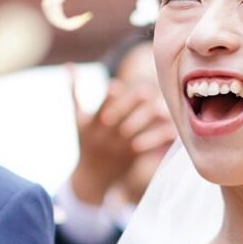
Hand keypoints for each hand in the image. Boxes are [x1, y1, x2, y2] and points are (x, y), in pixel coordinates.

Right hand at [69, 70, 175, 206]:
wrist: (91, 178)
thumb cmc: (86, 141)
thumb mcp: (78, 119)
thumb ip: (74, 92)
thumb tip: (69, 65)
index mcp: (91, 125)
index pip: (98, 110)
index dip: (106, 99)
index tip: (115, 85)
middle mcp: (105, 137)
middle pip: (119, 120)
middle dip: (131, 105)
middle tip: (147, 89)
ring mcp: (119, 148)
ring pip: (136, 133)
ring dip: (150, 121)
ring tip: (163, 108)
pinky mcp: (133, 157)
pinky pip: (149, 147)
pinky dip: (160, 138)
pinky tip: (173, 128)